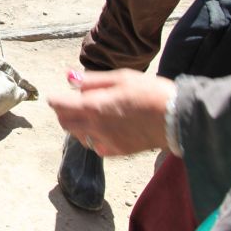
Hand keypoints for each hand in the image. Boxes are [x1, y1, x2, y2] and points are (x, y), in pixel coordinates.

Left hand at [48, 69, 175, 155]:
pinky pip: (96, 147)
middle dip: (63, 113)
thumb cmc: (150, 92)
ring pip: (79, 136)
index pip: (60, 106)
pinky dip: (93, 138)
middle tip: (69, 103)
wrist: (177, 118)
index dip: (54, 100)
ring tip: (87, 114)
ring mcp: (107, 142)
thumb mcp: (120, 78)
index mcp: (93, 107)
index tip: (54, 96)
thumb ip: (92, 80)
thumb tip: (69, 78)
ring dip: (77, 126)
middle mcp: (96, 127)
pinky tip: (102, 129)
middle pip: (66, 123)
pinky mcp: (119, 151)